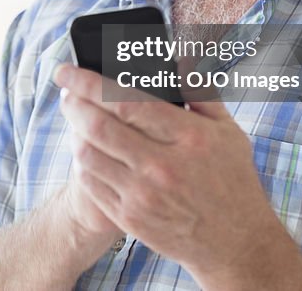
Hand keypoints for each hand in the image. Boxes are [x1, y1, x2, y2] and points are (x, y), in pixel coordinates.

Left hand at [54, 63, 301, 288]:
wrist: (235, 243)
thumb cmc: (231, 180)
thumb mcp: (228, 131)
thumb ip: (200, 92)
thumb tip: (179, 58)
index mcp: (187, 137)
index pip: (125, 101)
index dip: (88, 82)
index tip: (67, 71)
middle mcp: (162, 166)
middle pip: (98, 126)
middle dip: (73, 103)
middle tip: (66, 91)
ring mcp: (143, 195)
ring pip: (88, 154)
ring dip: (74, 132)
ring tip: (76, 118)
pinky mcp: (130, 218)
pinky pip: (91, 183)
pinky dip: (83, 162)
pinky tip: (87, 150)